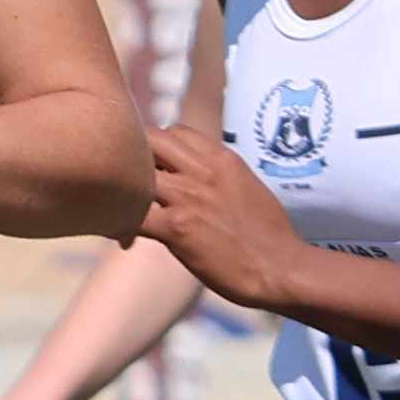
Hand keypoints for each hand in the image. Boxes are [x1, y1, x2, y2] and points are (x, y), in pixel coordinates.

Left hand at [140, 123, 317, 311]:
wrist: (280, 269)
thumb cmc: (267, 236)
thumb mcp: (245, 186)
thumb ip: (217, 174)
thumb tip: (194, 175)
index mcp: (222, 158)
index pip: (175, 131)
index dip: (158, 147)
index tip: (156, 170)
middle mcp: (202, 170)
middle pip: (149, 140)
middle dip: (133, 158)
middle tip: (130, 185)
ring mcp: (188, 197)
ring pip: (134, 172)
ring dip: (122, 189)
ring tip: (122, 210)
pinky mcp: (176, 229)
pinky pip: (130, 215)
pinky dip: (119, 223)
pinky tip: (125, 238)